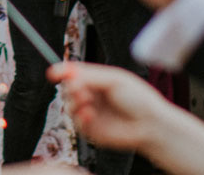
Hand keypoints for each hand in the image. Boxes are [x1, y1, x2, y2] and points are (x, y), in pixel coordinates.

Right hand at [49, 62, 171, 154]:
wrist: (150, 125)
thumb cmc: (138, 99)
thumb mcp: (113, 80)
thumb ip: (89, 76)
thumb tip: (66, 72)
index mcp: (97, 80)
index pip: (74, 73)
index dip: (62, 72)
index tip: (53, 73)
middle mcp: (92, 95)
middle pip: (68, 88)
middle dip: (70, 88)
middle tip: (80, 88)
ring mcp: (90, 112)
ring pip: (69, 105)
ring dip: (74, 102)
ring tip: (87, 101)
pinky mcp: (91, 130)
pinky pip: (76, 123)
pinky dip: (80, 118)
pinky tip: (90, 115)